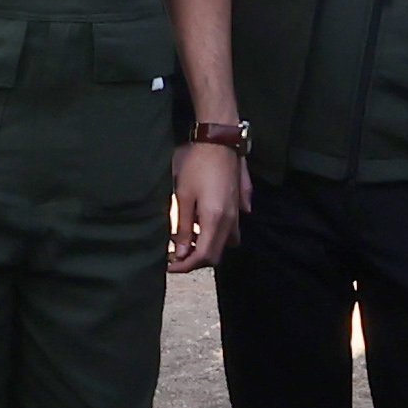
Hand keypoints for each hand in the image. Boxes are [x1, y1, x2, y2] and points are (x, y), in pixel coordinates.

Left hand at [169, 137, 248, 271]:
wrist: (218, 141)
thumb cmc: (198, 165)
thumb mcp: (184, 196)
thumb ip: (184, 227)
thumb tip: (181, 253)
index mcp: (216, 220)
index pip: (204, 256)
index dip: (185, 266)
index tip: (169, 265)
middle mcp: (230, 221)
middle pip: (216, 254)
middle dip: (194, 260)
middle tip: (174, 255)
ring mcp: (237, 213)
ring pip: (225, 244)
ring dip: (206, 248)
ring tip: (186, 241)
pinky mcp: (238, 205)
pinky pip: (230, 231)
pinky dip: (215, 236)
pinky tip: (201, 227)